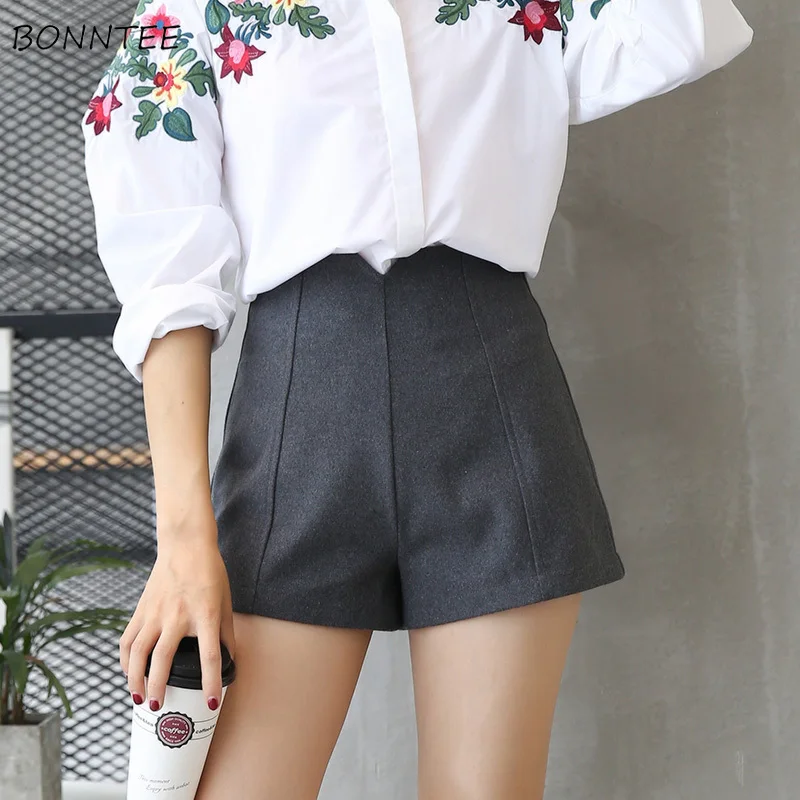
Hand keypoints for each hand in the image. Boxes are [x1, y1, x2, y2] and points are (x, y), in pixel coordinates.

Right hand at [119, 533, 234, 712]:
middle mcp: (178, 616)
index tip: (211, 702)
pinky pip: (128, 639)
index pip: (210, 656)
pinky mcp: (141, 609)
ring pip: (139, 653)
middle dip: (159, 688)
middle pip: (163, 660)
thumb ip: (227, 631)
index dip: (211, 682)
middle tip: (158, 706)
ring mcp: (156, 612)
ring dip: (136, 679)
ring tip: (138, 697)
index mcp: (206, 615)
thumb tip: (230, 658)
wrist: (186, 545)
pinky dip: (126, 660)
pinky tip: (129, 672)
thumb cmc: (210, 572)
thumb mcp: (226, 600)